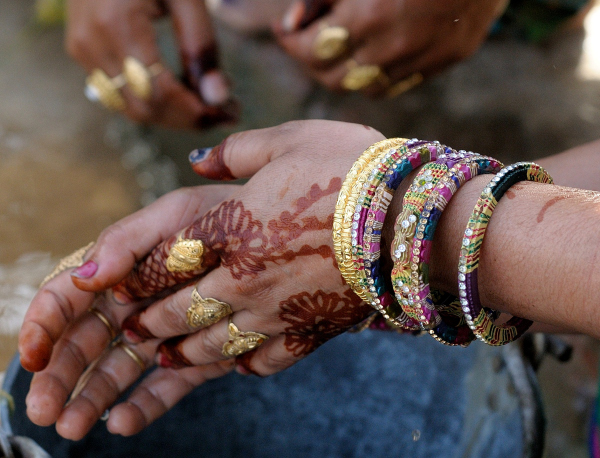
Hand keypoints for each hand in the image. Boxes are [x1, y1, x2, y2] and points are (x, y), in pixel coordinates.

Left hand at [20, 120, 384, 437]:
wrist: (412, 218)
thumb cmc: (351, 168)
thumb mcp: (288, 139)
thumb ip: (237, 151)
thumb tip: (201, 158)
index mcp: (232, 224)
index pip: (160, 257)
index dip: (126, 272)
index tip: (103, 285)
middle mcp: (245, 275)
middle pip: (178, 312)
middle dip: (149, 323)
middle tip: (132, 332)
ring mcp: (278, 309)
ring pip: (215, 344)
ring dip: (184, 353)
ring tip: (168, 358)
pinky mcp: (312, 330)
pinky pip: (267, 359)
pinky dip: (245, 364)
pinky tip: (236, 365)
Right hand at [66, 0, 238, 128]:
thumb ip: (201, 45)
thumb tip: (217, 97)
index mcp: (118, 23)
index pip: (159, 92)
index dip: (196, 112)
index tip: (229, 114)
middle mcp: (92, 43)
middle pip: (144, 107)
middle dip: (187, 118)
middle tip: (224, 113)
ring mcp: (82, 49)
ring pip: (130, 107)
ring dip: (172, 115)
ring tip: (207, 105)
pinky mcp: (81, 51)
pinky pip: (119, 93)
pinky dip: (153, 102)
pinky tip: (181, 92)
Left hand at [275, 0, 507, 95]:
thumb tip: (291, 23)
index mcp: (368, 15)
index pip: (309, 52)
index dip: (289, 43)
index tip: (284, 30)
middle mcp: (393, 46)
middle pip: (331, 79)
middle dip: (311, 62)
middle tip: (308, 41)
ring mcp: (422, 58)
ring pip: (363, 88)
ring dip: (343, 72)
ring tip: (341, 48)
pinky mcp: (444, 61)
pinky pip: (396, 85)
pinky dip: (375, 76)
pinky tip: (373, 54)